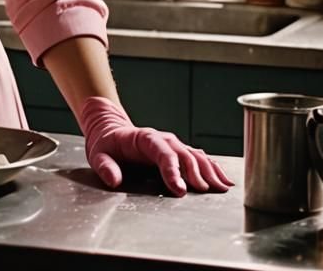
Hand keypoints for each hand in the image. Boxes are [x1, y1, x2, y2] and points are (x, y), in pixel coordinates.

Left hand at [79, 96, 233, 195]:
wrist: (110, 131)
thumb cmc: (107, 145)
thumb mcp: (99, 154)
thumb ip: (105, 167)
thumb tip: (114, 179)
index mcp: (145, 138)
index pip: (163, 153)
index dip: (173, 171)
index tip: (179, 189)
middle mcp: (163, 140)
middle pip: (184, 154)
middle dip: (195, 173)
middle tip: (204, 191)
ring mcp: (172, 145)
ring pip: (195, 156)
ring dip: (209, 171)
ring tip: (221, 187)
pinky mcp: (177, 153)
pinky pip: (199, 158)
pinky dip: (212, 168)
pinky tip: (223, 179)